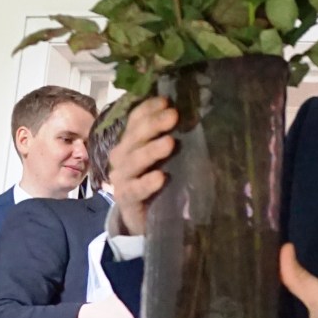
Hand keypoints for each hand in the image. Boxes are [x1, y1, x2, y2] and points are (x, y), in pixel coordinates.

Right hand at [108, 96, 177, 234]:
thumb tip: (195, 114)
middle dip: (153, 124)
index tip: (167, 101)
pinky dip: (146, 183)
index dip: (149, 108)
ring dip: (151, 150)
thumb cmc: (157, 176)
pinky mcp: (126, 199)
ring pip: (133, 161)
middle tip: (173, 116)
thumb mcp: (163, 155)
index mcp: (132, 140)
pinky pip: (134, 190)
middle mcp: (122, 155)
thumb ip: (171, 136)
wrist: (143, 216)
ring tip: (169, 143)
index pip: (136, 119)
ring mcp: (122, 177)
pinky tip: (160, 178)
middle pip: (135, 136)